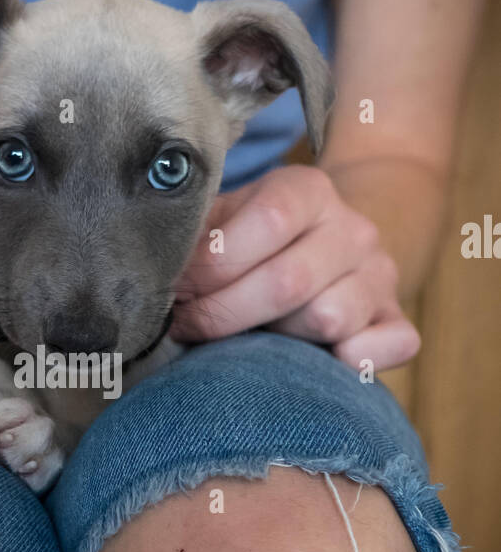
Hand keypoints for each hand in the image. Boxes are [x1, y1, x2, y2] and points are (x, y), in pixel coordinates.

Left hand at [171, 165, 419, 372]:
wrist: (325, 249)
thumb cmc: (252, 245)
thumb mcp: (220, 224)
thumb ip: (192, 239)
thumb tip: (153, 267)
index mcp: (309, 191)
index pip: (268, 220)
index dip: (214, 265)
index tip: (178, 291)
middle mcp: (354, 229)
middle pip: (289, 281)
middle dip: (224, 313)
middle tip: (189, 325)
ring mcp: (382, 276)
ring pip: (329, 318)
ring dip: (277, 339)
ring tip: (251, 334)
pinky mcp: (398, 321)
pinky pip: (391, 345)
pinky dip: (352, 361)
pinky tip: (314, 359)